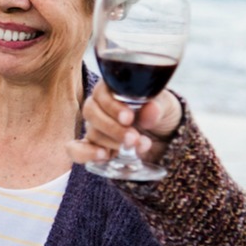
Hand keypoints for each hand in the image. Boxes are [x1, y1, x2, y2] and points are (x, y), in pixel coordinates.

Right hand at [67, 80, 182, 164]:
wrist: (167, 137)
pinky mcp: (95, 147)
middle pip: (91, 113)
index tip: (129, 118)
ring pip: (91, 132)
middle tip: (133, 138)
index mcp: (113, 89)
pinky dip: (85, 154)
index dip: (112, 106)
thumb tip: (150, 111)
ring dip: (112, 142)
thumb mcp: (168, 106)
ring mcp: (96, 127)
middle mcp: (101, 106)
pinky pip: (77, 150)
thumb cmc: (163, 113)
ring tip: (135, 147)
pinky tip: (103, 156)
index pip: (101, 93)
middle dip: (112, 128)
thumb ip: (159, 106)